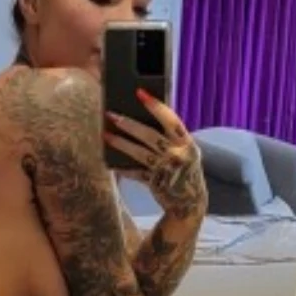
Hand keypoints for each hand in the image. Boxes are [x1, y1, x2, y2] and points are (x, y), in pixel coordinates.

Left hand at [106, 90, 204, 214]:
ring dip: (121, 143)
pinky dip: (124, 168)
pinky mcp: (156, 183)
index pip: (171, 119)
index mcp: (188, 143)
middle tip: (111, 114)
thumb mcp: (186, 151)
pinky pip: (135, 173)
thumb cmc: (185, 171)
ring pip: (139, 153)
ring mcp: (166, 170)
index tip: (139, 93)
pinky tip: (111, 163)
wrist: (190, 202)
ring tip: (106, 135)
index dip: (155, 106)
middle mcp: (178, 155)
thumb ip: (171, 138)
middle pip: (150, 135)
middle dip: (129, 124)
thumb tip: (143, 119)